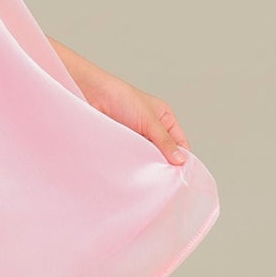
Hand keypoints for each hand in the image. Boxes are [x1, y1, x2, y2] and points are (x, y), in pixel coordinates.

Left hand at [76, 67, 191, 166]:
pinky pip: (133, 158)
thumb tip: (180, 160)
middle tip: (166, 180)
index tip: (182, 174)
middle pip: (165, 153)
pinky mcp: (123, 145)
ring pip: (148, 158)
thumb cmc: (122, 98)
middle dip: (165, 165)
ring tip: (149, 177)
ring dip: (148, 165)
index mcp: (165, 119)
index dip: (183, 157)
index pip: (180, 143)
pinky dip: (134, 165)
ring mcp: (137, 138)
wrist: (92, 96)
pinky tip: (135, 172)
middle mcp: (153, 130)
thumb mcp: (149, 120)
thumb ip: (164, 141)